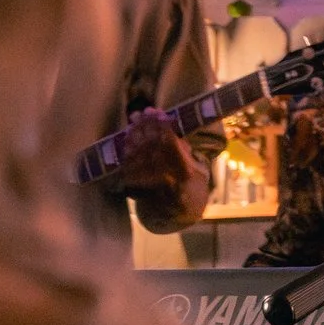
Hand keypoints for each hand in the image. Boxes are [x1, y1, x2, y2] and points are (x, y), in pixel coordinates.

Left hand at [120, 107, 209, 232]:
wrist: (181, 212)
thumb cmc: (192, 185)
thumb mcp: (197, 167)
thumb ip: (183, 150)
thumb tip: (169, 127)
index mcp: (185, 172)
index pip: (170, 143)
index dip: (162, 125)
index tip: (156, 111)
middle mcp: (167, 179)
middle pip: (151, 147)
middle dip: (145, 128)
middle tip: (139, 112)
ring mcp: (150, 186)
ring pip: (139, 156)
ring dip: (134, 137)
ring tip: (133, 122)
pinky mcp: (138, 191)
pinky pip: (129, 169)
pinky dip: (127, 153)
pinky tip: (126, 141)